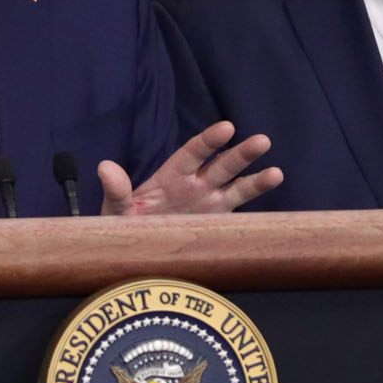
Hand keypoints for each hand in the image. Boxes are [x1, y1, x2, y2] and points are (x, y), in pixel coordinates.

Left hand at [98, 121, 282, 215]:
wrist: (133, 254)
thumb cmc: (123, 229)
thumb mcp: (115, 211)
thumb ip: (116, 191)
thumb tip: (105, 167)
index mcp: (171, 178)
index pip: (193, 154)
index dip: (209, 141)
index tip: (226, 128)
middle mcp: (195, 186)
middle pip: (222, 166)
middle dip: (241, 154)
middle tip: (262, 141)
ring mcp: (209, 204)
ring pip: (236, 186)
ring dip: (256, 179)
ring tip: (276, 173)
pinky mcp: (217, 223)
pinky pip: (238, 212)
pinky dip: (254, 205)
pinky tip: (270, 198)